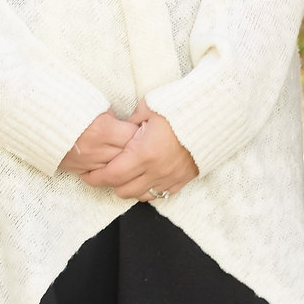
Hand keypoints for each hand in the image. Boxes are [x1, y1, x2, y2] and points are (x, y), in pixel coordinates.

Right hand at [59, 108, 143, 175]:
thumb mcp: (95, 107)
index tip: (145, 130)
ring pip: (117, 170)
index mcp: (103, 130)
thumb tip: (132, 125)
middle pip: (129, 156)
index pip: (134, 136)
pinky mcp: (78, 170)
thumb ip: (115, 120)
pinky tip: (116, 165)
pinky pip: (101, 176)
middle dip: (138, 150)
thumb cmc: (67, 108)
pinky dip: (110, 171)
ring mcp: (87, 162)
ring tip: (132, 156)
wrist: (38, 119)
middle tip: (144, 144)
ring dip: (125, 164)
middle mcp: (96, 150)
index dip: (141, 133)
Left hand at [82, 108, 200, 201]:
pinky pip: (160, 195)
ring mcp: (171, 176)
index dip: (95, 177)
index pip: (111, 175)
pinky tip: (147, 177)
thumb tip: (120, 127)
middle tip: (106, 173)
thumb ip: (131, 121)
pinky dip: (150, 189)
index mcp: (144, 153)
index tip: (88, 173)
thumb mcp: (150, 107)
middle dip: (110, 183)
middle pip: (122, 190)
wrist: (216, 113)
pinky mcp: (184, 179)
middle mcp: (157, 169)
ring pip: (140, 196)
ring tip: (127, 176)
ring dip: (130, 188)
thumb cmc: (181, 107)